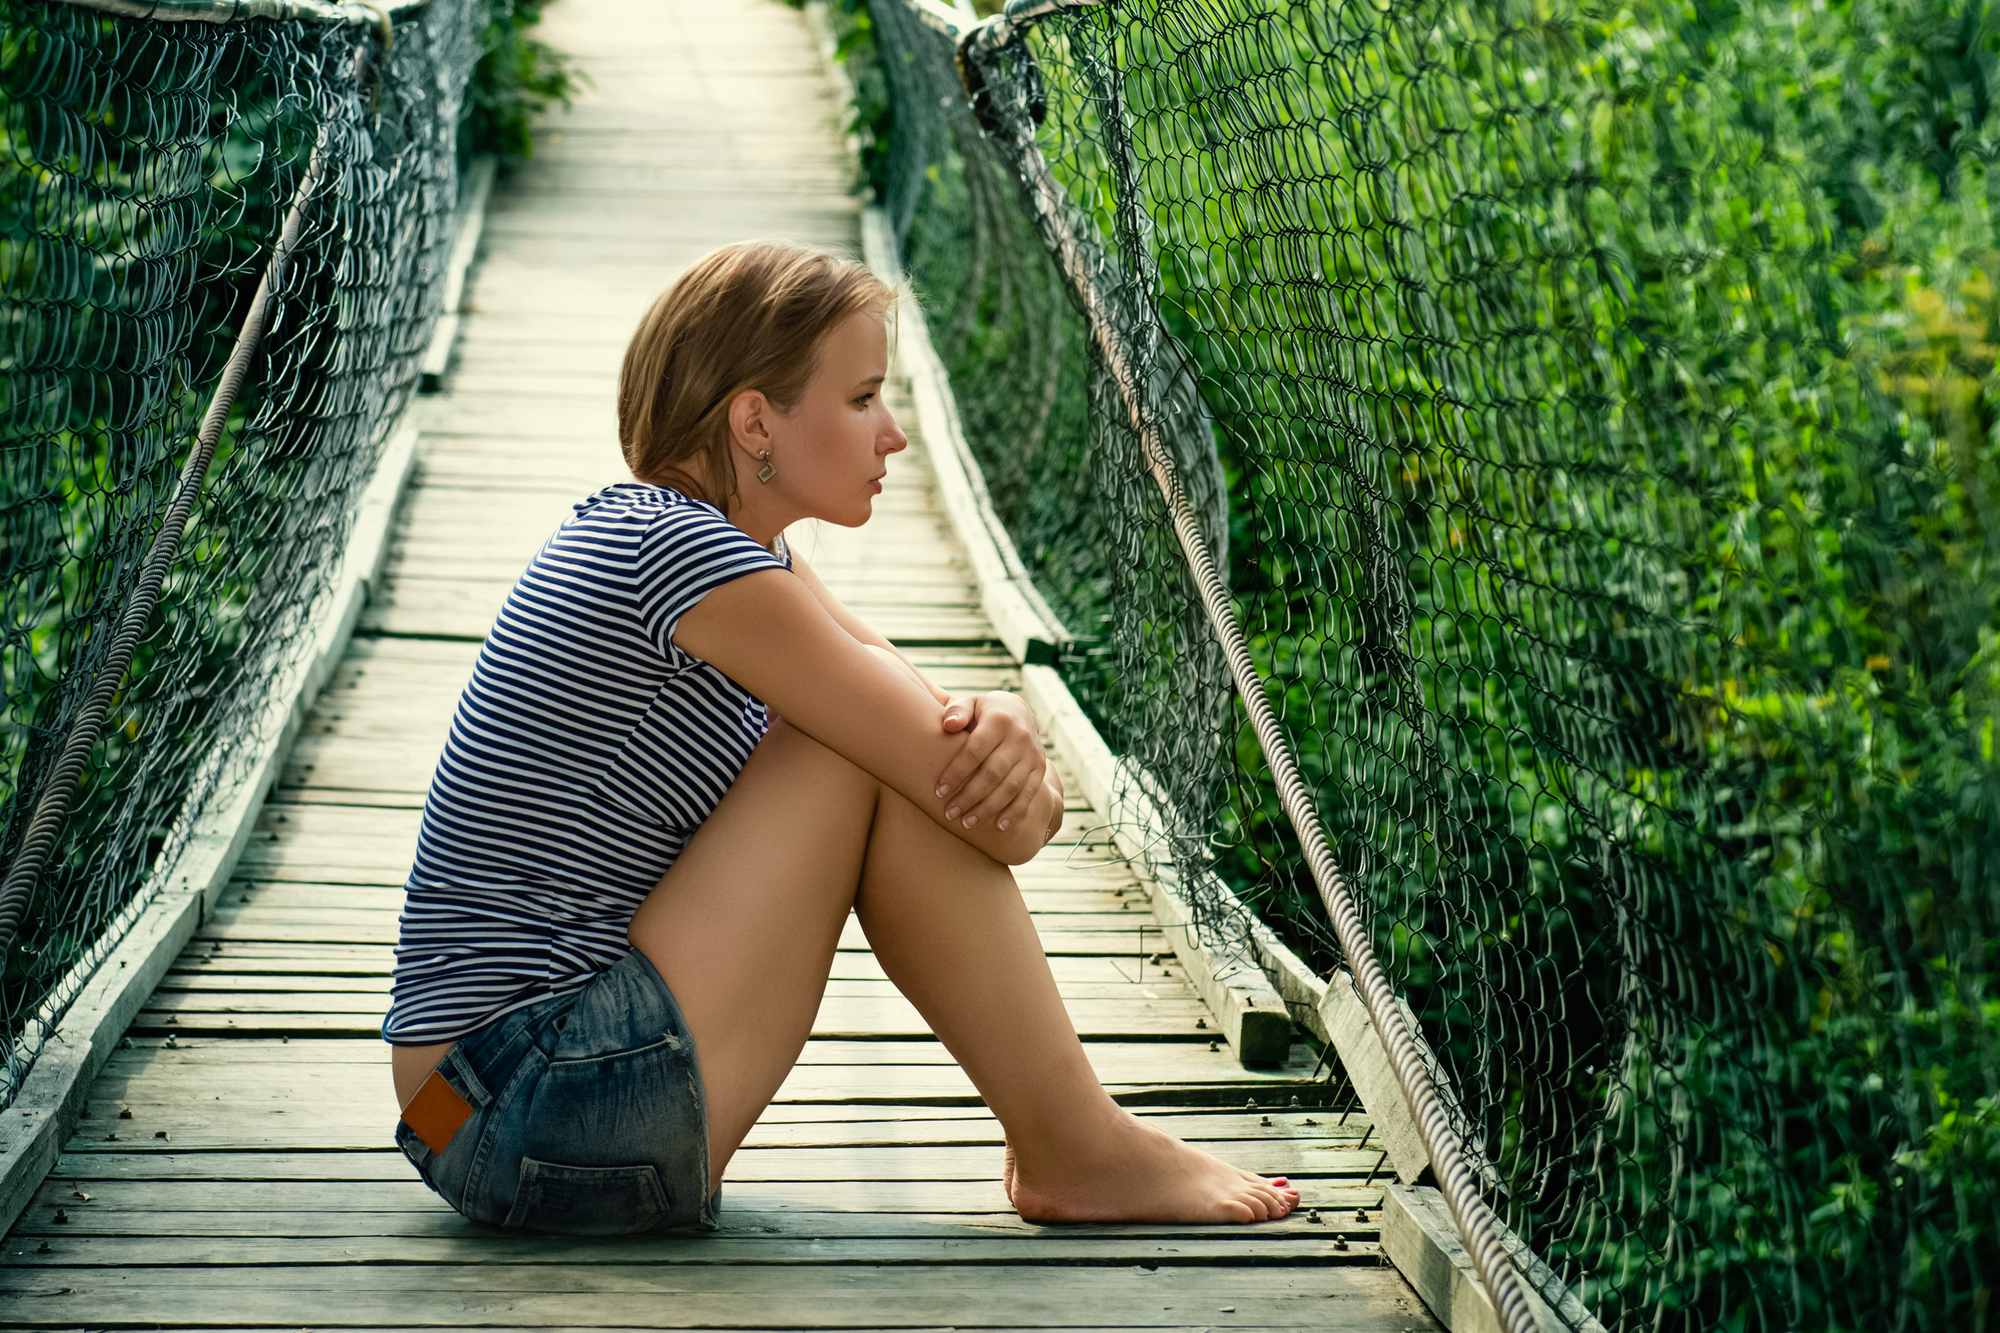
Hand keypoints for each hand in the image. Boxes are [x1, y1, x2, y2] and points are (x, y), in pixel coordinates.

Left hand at [934, 692, 1048, 833]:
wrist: (1019, 712)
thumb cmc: (983, 712)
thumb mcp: (970, 704)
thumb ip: (957, 711)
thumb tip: (949, 725)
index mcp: (999, 720)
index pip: (974, 751)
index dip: (956, 773)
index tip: (938, 791)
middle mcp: (1019, 737)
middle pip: (992, 773)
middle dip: (969, 796)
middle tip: (950, 813)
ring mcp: (1032, 754)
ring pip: (1010, 787)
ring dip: (988, 808)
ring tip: (967, 823)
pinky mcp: (1039, 769)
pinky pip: (1029, 794)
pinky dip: (1015, 812)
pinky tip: (999, 827)